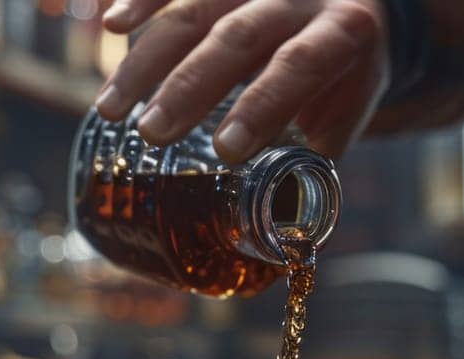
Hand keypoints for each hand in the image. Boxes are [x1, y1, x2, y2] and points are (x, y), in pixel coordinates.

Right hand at [96, 0, 389, 161]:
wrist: (354, 4)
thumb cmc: (343, 74)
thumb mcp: (346, 112)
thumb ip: (313, 159)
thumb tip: (283, 230)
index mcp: (342, 33)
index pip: (299, 65)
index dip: (261, 104)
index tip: (224, 150)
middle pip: (239, 36)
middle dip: (190, 85)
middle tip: (152, 133)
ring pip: (197, 7)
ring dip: (148, 58)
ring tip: (111, 108)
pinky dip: (139, 0)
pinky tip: (109, 27)